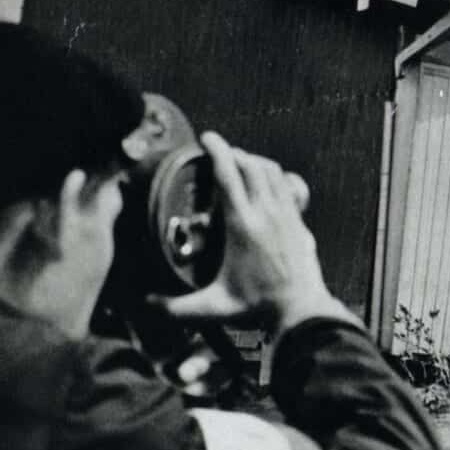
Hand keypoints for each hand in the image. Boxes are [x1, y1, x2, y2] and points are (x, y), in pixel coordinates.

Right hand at [154, 132, 358, 332]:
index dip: (217, 150)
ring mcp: (286, 215)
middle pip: (251, 165)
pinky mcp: (298, 220)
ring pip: (272, 170)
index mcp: (242, 226)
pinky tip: (265, 182)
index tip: (207, 138)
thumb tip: (147, 304)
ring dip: (254, 161)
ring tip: (240, 163)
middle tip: (219, 153)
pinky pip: (287, 184)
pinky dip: (273, 175)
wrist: (301, 311)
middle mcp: (266, 214)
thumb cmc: (260, 307)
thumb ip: (177, 308)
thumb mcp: (214, 307)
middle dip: (234, 152)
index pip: (229, 175)